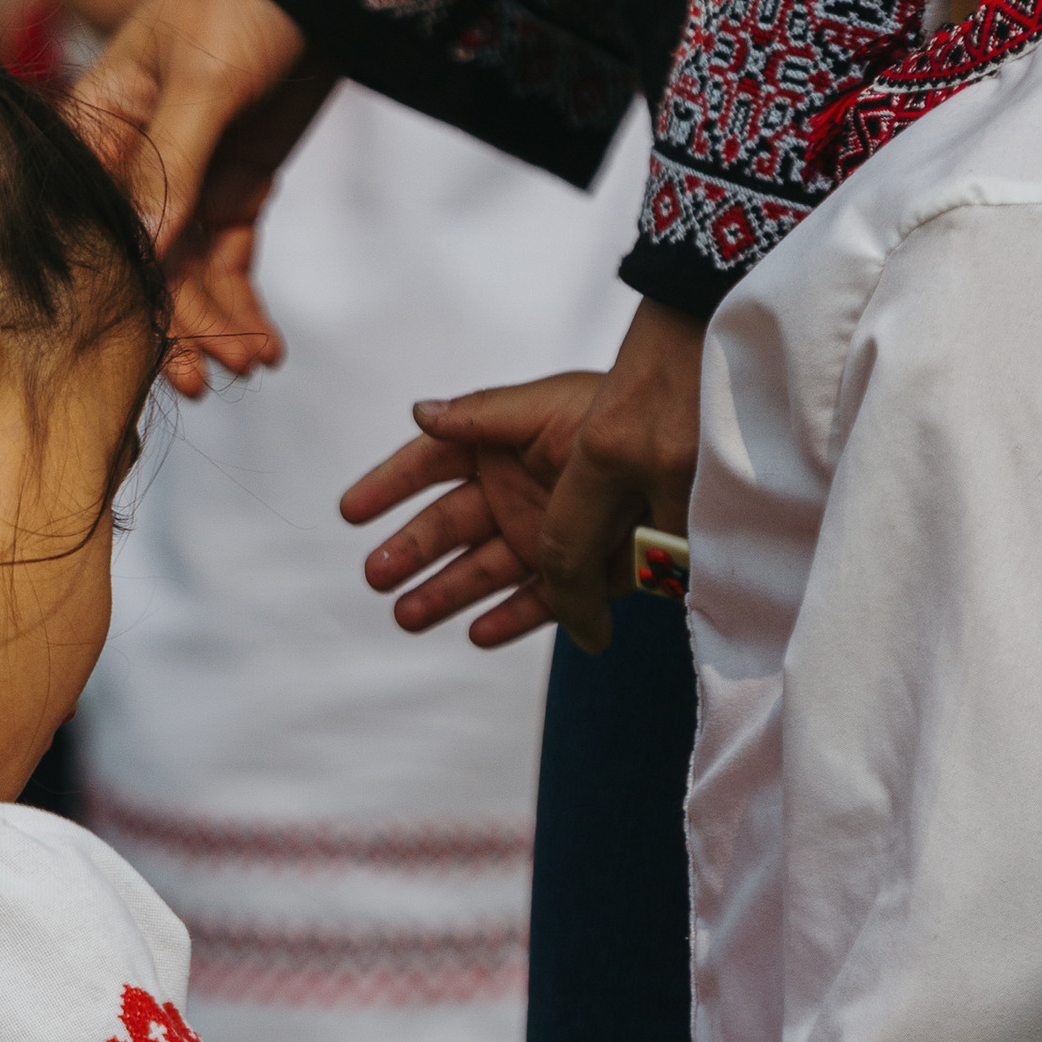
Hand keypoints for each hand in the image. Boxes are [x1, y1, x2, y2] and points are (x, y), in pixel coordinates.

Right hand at [68, 0, 330, 393]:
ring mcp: (185, 182)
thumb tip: (145, 252)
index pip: (93, 227)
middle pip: (141, 265)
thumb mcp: (202, 80)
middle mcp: (131, 167)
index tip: (141, 352)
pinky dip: (246, 305)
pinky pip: (229, 261)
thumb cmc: (236, 2)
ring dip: (217, 326)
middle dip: (174, 326)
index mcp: (96, 131)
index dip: (114, 292)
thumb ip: (174, 167)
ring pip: (188, 275)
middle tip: (205, 381)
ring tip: (250, 365)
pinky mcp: (233, 189)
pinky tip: (266, 346)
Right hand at [341, 373, 602, 649]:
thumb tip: (420, 413)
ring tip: (408, 616)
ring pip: (481, 572)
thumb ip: (482, 417)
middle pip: (447, 527)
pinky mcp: (580, 577)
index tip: (352, 512)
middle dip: (409, 552)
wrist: (690, 451)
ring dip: (444, 593)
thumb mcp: (547, 407)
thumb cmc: (618, 413)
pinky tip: (477, 633)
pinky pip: (536, 604)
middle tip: (376, 576)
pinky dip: (510, 620)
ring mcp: (543, 537)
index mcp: (499, 446)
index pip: (430, 466)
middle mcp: (513, 494)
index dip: (390, 486)